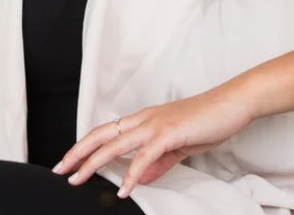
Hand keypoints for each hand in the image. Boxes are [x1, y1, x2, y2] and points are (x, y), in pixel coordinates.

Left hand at [54, 88, 252, 197]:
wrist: (232, 103)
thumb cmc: (208, 120)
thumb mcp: (179, 145)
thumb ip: (159, 162)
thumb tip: (142, 177)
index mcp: (144, 120)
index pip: (107, 132)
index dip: (86, 145)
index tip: (71, 161)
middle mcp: (144, 119)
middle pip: (101, 135)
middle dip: (77, 152)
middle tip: (61, 169)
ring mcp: (154, 125)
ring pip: (114, 144)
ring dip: (93, 163)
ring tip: (79, 179)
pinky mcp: (168, 133)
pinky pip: (144, 156)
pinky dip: (131, 174)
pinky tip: (123, 188)